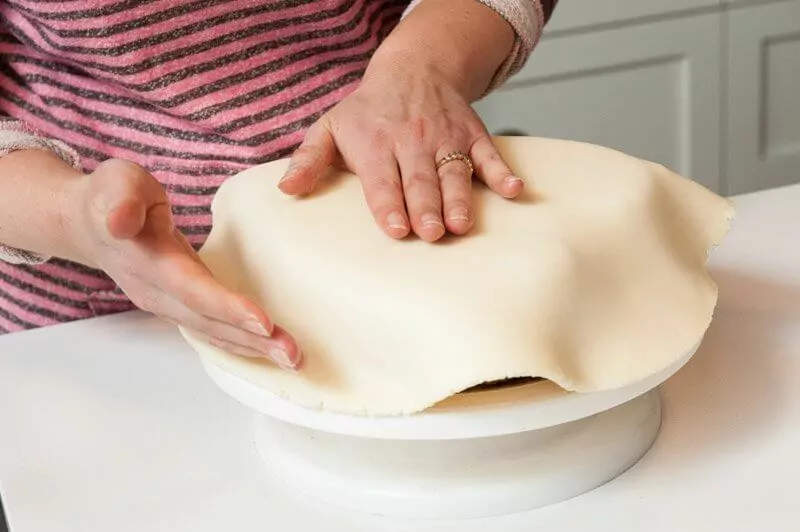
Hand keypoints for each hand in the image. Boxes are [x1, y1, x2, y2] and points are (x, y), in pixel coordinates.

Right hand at [71, 159, 300, 368]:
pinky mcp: (176, 308)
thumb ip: (122, 200)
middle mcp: (158, 292)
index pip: (192, 290)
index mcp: (150, 261)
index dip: (227, 307)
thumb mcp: (116, 183)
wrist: (89, 223)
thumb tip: (120, 221)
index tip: (263, 322)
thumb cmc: (112, 196)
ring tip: (292, 359)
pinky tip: (268, 351)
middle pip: (209, 322)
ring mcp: (166, 305)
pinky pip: (210, 331)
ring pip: (212, 333)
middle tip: (293, 354)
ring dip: (253, 349)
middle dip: (252, 340)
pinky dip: (240, 344)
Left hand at [277, 60, 522, 241]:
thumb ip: (308, 159)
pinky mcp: (472, 135)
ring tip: (462, 224)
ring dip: (459, 197)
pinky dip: (502, 172)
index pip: (381, 179)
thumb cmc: (366, 110)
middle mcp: (411, 142)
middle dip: (425, 207)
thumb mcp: (329, 127)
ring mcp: (445, 138)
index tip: (395, 228)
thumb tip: (285, 190)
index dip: (389, 203)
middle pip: (420, 179)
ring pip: (453, 171)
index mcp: (375, 144)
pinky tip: (514, 191)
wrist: (412, 68)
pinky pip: (489, 153)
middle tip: (431, 234)